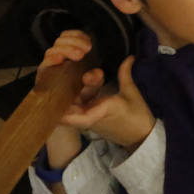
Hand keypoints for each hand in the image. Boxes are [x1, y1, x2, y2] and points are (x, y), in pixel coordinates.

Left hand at [39, 31, 155, 151]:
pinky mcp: (90, 120)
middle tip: (56, 81)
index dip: (63, 114)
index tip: (53, 103)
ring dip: (65, 99)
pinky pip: (75, 111)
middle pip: (68, 113)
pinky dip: (71, 102)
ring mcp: (89, 120)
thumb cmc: (137, 116)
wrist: (141, 136)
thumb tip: (129, 57)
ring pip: (70, 112)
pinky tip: (68, 89)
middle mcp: (91, 118)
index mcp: (101, 111)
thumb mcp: (131, 93)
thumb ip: (125, 74)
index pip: (78, 117)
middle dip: (60, 99)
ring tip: (58, 82)